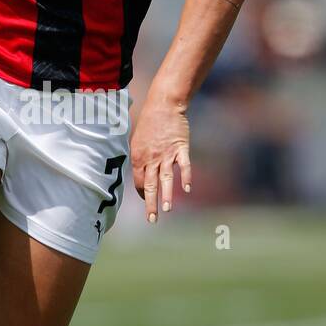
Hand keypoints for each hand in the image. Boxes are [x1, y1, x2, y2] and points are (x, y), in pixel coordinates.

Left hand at [130, 96, 191, 222]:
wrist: (164, 105)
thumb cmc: (150, 123)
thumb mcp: (137, 141)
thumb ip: (140, 159)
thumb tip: (140, 174)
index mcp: (138, 158)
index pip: (138, 183)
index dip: (142, 194)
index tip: (148, 201)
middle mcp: (151, 159)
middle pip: (149, 185)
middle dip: (150, 204)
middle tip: (152, 219)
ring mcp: (166, 155)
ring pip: (165, 179)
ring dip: (166, 195)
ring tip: (167, 209)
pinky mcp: (180, 149)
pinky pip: (184, 166)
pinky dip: (185, 177)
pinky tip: (187, 189)